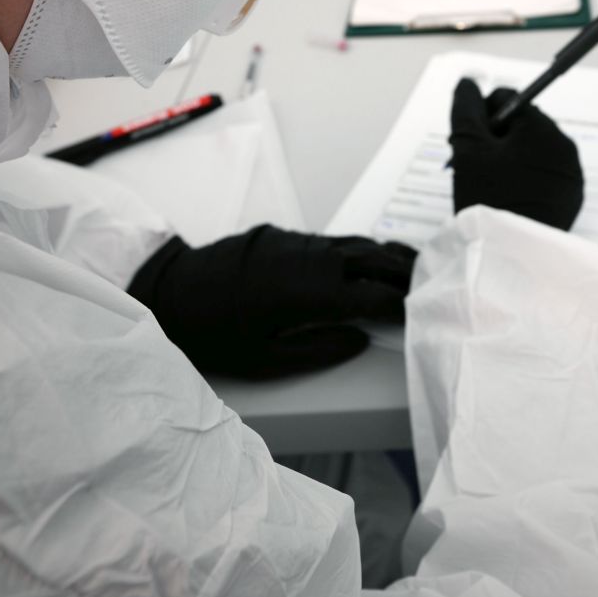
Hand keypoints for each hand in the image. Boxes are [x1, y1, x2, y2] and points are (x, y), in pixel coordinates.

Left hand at [129, 226, 414, 378]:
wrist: (167, 293)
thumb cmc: (214, 336)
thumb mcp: (265, 361)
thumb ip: (319, 350)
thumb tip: (360, 339)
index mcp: (310, 294)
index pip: (373, 295)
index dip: (400, 305)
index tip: (419, 314)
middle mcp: (310, 259)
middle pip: (372, 258)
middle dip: (403, 270)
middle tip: (430, 282)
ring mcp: (296, 242)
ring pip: (352, 243)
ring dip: (382, 255)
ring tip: (408, 266)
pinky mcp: (281, 236)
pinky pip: (330, 241)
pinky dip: (355, 250)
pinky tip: (362, 261)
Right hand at [448, 77, 584, 229]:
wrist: (510, 256)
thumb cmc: (488, 197)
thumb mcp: (467, 148)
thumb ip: (466, 108)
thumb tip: (469, 83)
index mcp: (544, 129)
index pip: (508, 100)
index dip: (483, 119)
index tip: (472, 147)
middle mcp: (565, 147)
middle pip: (523, 125)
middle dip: (498, 140)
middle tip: (479, 169)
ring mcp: (572, 175)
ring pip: (533, 151)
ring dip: (511, 160)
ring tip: (494, 187)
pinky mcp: (571, 199)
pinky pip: (545, 176)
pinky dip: (526, 179)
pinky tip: (510, 199)